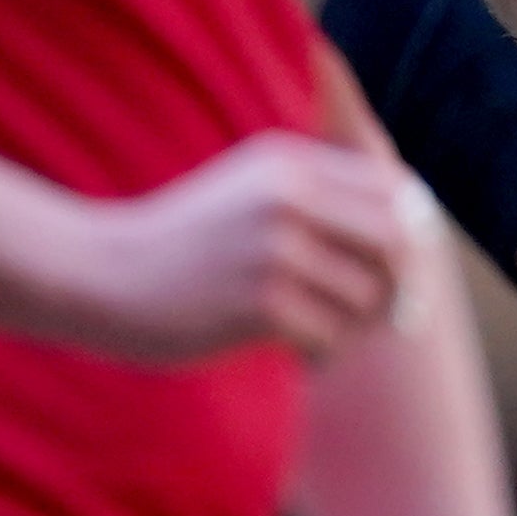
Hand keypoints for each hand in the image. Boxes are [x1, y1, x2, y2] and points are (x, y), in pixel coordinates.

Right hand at [57, 133, 409, 362]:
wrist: (101, 275)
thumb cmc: (184, 243)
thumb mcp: (250, 191)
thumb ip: (322, 199)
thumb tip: (415, 235)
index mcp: (290, 162)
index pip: (394, 190)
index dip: (411, 233)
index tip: (397, 267)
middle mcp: (288, 196)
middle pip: (395, 242)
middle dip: (398, 285)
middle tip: (380, 314)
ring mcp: (274, 249)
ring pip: (367, 296)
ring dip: (354, 326)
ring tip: (319, 333)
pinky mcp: (260, 303)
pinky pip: (331, 334)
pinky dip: (325, 351)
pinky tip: (298, 353)